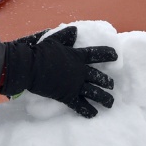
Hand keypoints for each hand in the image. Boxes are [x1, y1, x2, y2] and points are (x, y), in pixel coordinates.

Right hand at [0, 25, 117, 116]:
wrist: (30, 67)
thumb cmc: (40, 52)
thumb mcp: (54, 39)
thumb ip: (66, 35)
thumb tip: (75, 30)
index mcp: (78, 56)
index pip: (97, 54)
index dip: (108, 54)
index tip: (116, 56)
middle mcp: (80, 71)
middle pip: (98, 77)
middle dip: (107, 82)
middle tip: (111, 85)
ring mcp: (75, 85)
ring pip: (94, 92)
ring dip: (104, 98)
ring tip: (111, 103)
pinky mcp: (67, 96)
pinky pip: (80, 105)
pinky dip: (87, 111)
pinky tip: (94, 114)